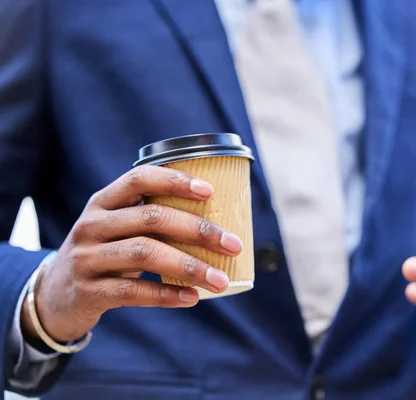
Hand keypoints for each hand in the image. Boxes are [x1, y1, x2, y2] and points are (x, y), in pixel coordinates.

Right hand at [22, 166, 242, 342]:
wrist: (54, 295)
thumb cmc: (104, 254)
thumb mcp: (117, 229)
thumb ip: (151, 221)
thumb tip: (217, 225)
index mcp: (103, 202)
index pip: (139, 179)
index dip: (175, 181)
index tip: (210, 191)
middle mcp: (92, 225)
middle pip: (152, 218)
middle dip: (199, 230)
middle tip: (233, 244)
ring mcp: (87, 258)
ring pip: (145, 254)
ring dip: (190, 267)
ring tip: (220, 280)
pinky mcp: (88, 291)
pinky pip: (133, 292)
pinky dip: (167, 295)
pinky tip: (193, 297)